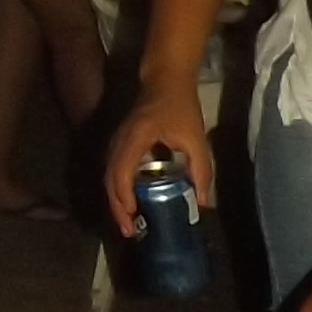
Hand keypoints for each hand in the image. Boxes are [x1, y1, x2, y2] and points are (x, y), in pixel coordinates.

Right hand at [103, 88, 213, 233]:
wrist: (165, 80)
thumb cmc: (180, 107)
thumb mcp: (195, 139)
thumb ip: (201, 170)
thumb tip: (202, 202)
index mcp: (135, 138)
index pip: (121, 172)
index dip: (124, 197)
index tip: (134, 216)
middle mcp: (119, 141)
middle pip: (109, 180)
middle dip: (117, 208)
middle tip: (130, 231)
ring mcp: (116, 142)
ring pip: (108, 177)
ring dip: (116, 201)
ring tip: (129, 222)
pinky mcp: (119, 144)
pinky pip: (113, 171)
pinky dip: (118, 190)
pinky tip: (130, 202)